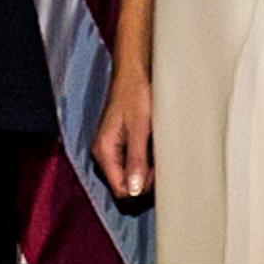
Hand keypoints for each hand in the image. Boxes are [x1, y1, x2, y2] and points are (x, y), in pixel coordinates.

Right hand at [90, 63, 154, 207]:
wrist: (134, 73)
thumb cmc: (135, 94)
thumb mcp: (140, 128)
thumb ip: (136, 160)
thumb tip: (135, 191)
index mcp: (103, 150)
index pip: (120, 190)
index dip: (141, 188)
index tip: (156, 173)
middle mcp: (104, 152)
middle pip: (125, 185)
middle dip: (145, 179)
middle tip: (159, 158)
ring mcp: (111, 148)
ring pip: (131, 175)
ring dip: (147, 169)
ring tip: (157, 148)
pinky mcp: (120, 143)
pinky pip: (133, 163)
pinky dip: (146, 160)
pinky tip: (153, 145)